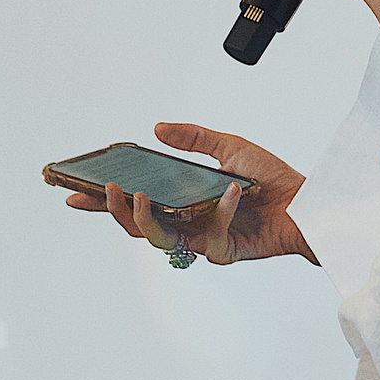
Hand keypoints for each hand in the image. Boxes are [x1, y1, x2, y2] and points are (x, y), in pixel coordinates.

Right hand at [62, 122, 317, 265]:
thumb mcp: (229, 146)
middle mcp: (186, 222)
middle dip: (111, 211)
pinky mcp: (224, 251)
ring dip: (145, 218)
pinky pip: (212, 236)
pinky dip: (221, 211)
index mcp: (181, 200)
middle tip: (102, 192)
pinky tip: (232, 192)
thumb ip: (194, 138)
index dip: (101, 201)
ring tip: (139, 195)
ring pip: (158, 239)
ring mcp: (202, 239)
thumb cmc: (271, 177)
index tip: (71, 191)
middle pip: (135, 226)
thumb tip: (156, 128)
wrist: (308, 202)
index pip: (133, 202)